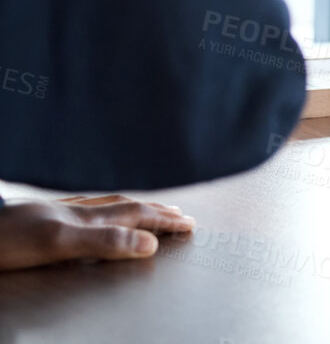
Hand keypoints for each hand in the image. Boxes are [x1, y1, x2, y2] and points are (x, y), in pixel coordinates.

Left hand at [0, 195, 195, 270]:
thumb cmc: (9, 240)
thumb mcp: (60, 244)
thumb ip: (105, 242)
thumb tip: (150, 244)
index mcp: (87, 219)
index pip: (137, 216)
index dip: (164, 221)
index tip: (189, 224)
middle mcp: (78, 212)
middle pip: (128, 208)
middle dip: (157, 212)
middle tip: (181, 215)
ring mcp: (61, 213)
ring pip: (109, 207)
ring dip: (135, 209)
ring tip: (150, 209)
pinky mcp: (44, 219)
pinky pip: (88, 211)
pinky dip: (107, 213)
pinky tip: (97, 215)